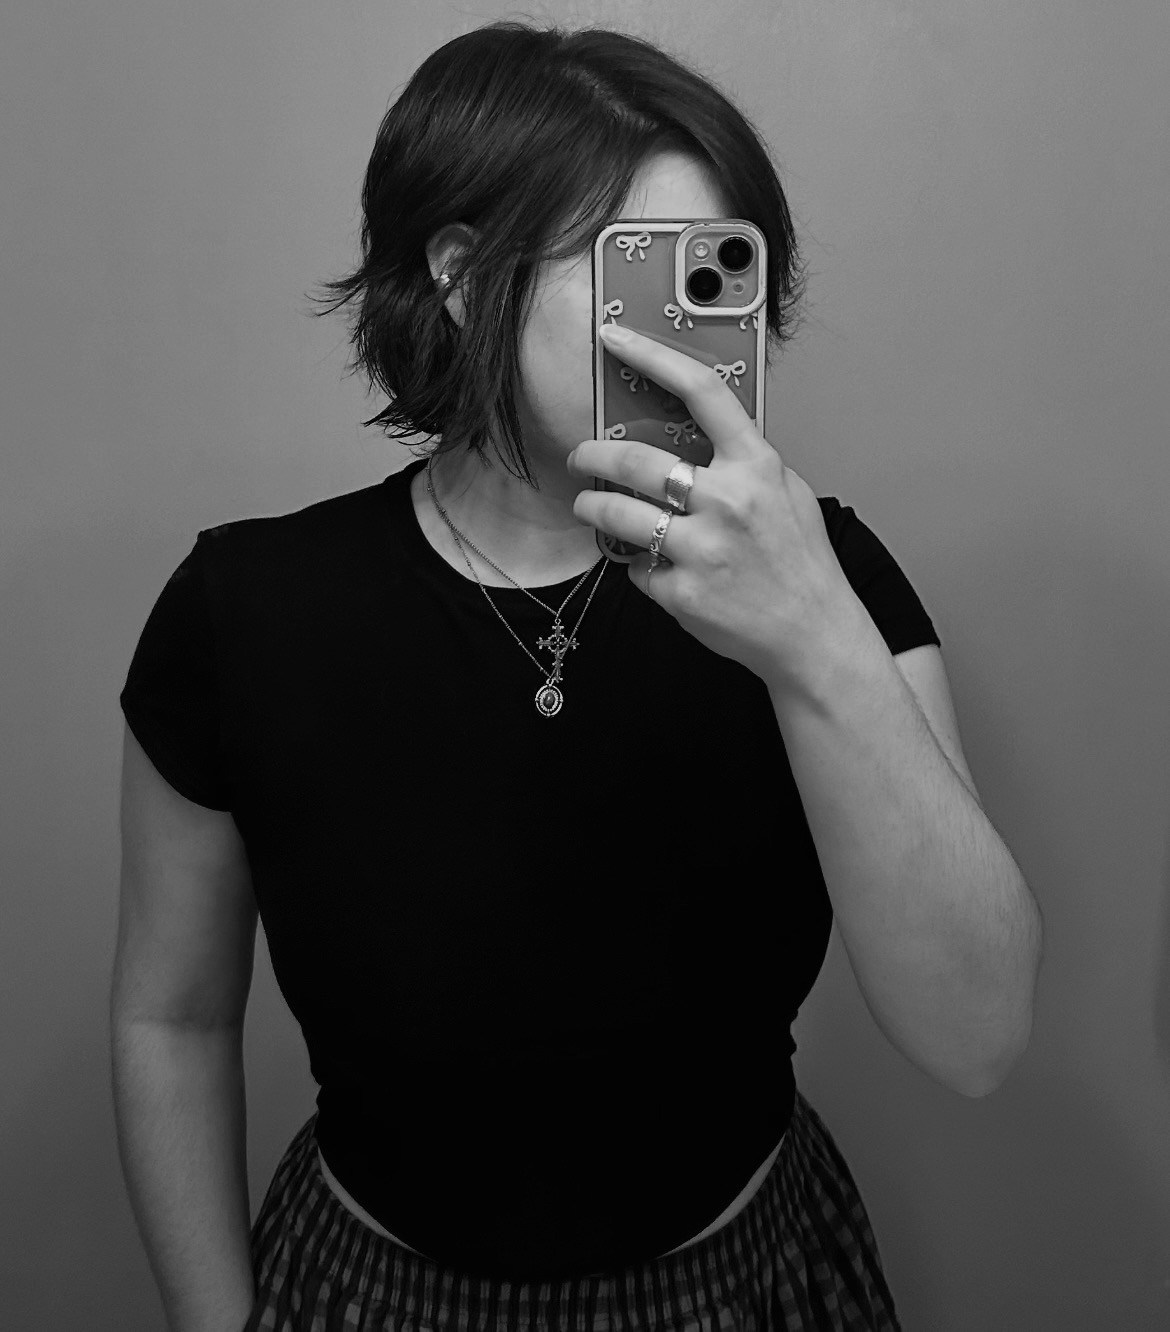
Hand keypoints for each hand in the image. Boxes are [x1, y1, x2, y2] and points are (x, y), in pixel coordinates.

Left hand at [566, 322, 857, 689]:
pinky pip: (638, 567)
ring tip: (588, 505)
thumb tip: (688, 432)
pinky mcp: (681, 592)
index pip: (700, 391)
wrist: (814, 635)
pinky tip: (657, 566)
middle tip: (580, 457)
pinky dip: (640, 565)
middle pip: (635, 461)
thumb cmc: (800, 562)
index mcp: (757, 466)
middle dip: (592, 455)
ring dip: (592, 507)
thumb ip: (742, 461)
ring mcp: (702, 550)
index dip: (651, 355)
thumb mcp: (786, 493)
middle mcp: (727, 502)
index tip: (615, 338)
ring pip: (617, 515)